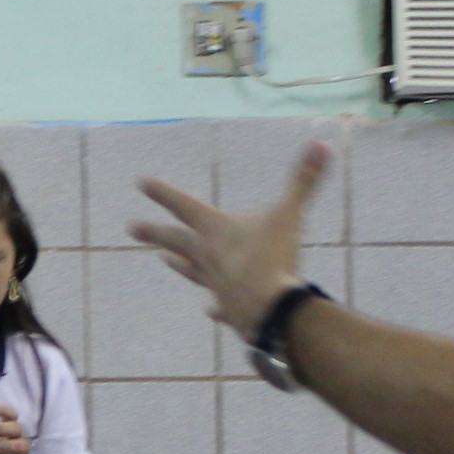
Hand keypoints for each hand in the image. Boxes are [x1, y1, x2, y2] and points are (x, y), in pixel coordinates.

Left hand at [133, 141, 327, 339]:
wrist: (269, 309)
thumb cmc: (274, 257)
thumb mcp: (290, 214)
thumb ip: (303, 180)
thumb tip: (321, 143)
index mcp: (215, 230)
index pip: (183, 205)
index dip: (163, 192)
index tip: (141, 183)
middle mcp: (207, 256)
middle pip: (175, 240)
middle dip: (154, 231)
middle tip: (132, 228)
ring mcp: (215, 285)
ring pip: (192, 271)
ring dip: (179, 264)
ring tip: (164, 260)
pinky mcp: (228, 309)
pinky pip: (219, 305)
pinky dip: (216, 306)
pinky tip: (210, 311)